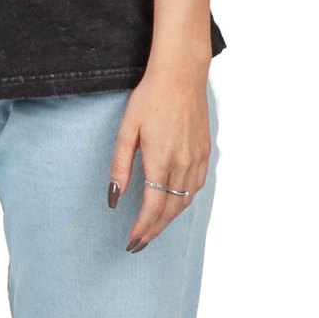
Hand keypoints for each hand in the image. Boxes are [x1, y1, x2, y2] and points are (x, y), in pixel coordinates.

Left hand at [108, 62, 209, 251]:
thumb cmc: (150, 97)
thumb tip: (114, 196)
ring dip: (169, 218)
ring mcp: (196, 160)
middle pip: (169, 210)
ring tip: (153, 226)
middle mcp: (183, 164)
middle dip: (154, 230)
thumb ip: (120, 164)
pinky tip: (173, 202)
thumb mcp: (127, 128)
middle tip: (139, 242)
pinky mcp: (204, 153)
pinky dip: (183, 201)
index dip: (142, 228)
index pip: (152, 207)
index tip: (131, 241)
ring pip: (185, 201)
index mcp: (161, 159)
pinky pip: (195, 187)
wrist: (181, 74)